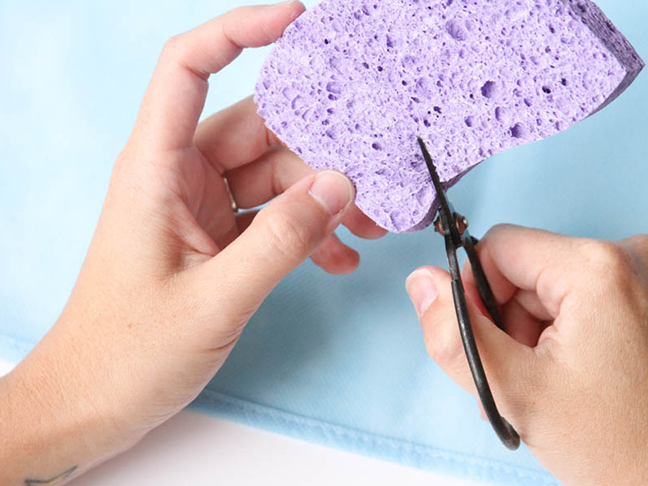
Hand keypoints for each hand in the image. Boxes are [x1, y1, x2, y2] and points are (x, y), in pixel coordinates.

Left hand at [0, 3, 385, 483]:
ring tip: (369, 229)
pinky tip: (338, 258)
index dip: (239, 30)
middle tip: (375, 176)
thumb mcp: (214, 299)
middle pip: (259, 130)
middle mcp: (178, 176)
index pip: (188, 66)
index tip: (298, 19)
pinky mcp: (215, 238)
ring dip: (323, 198)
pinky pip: (270, 216)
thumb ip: (280, 241)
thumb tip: (338, 188)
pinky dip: (306, 230)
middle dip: (321, 150)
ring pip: (274, 176)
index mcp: (156, 169)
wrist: (92, 403)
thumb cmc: (127, 354)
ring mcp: (199, 207)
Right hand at [406, 224, 647, 485]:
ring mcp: (642, 279)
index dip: (475, 294)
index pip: (497, 246)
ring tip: (544, 385)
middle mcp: (628, 257)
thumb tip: (422, 281)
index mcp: (596, 267)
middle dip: (506, 323)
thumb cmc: (615, 445)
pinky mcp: (645, 299)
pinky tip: (567, 377)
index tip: (491, 346)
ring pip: (547, 289)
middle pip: (523, 271)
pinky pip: (577, 300)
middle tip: (520, 378)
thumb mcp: (513, 390)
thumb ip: (455, 333)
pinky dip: (560, 335)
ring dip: (530, 334)